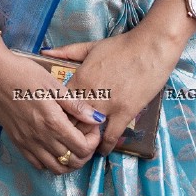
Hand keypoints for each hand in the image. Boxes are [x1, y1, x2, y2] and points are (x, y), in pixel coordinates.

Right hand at [0, 39, 103, 173]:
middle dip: (85, 152)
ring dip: (69, 161)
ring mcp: (27, 143)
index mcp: (52, 123)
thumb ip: (76, 105)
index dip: (93, 140)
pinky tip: (53, 145)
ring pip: (55, 168)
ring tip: (71, 143)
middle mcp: (40, 138)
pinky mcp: (17, 142)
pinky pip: (37, 164)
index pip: (82, 148)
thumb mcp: (53, 84)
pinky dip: (50, 161)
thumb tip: (97, 119)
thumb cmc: (24, 74)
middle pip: (72, 162)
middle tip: (85, 135)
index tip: (92, 126)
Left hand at [43, 23, 186, 155]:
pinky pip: (111, 135)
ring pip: (88, 131)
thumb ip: (67, 52)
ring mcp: (107, 105)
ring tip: (82, 145)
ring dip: (84, 139)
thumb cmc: (122, 45)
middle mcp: (90, 94)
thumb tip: (45, 51)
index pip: (60, 103)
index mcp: (80, 78)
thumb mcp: (91, 47)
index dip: (57, 113)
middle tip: (66, 137)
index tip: (56, 119)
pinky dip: (105, 145)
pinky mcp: (125, 113)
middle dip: (67, 130)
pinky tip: (102, 150)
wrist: (151, 47)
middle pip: (71, 120)